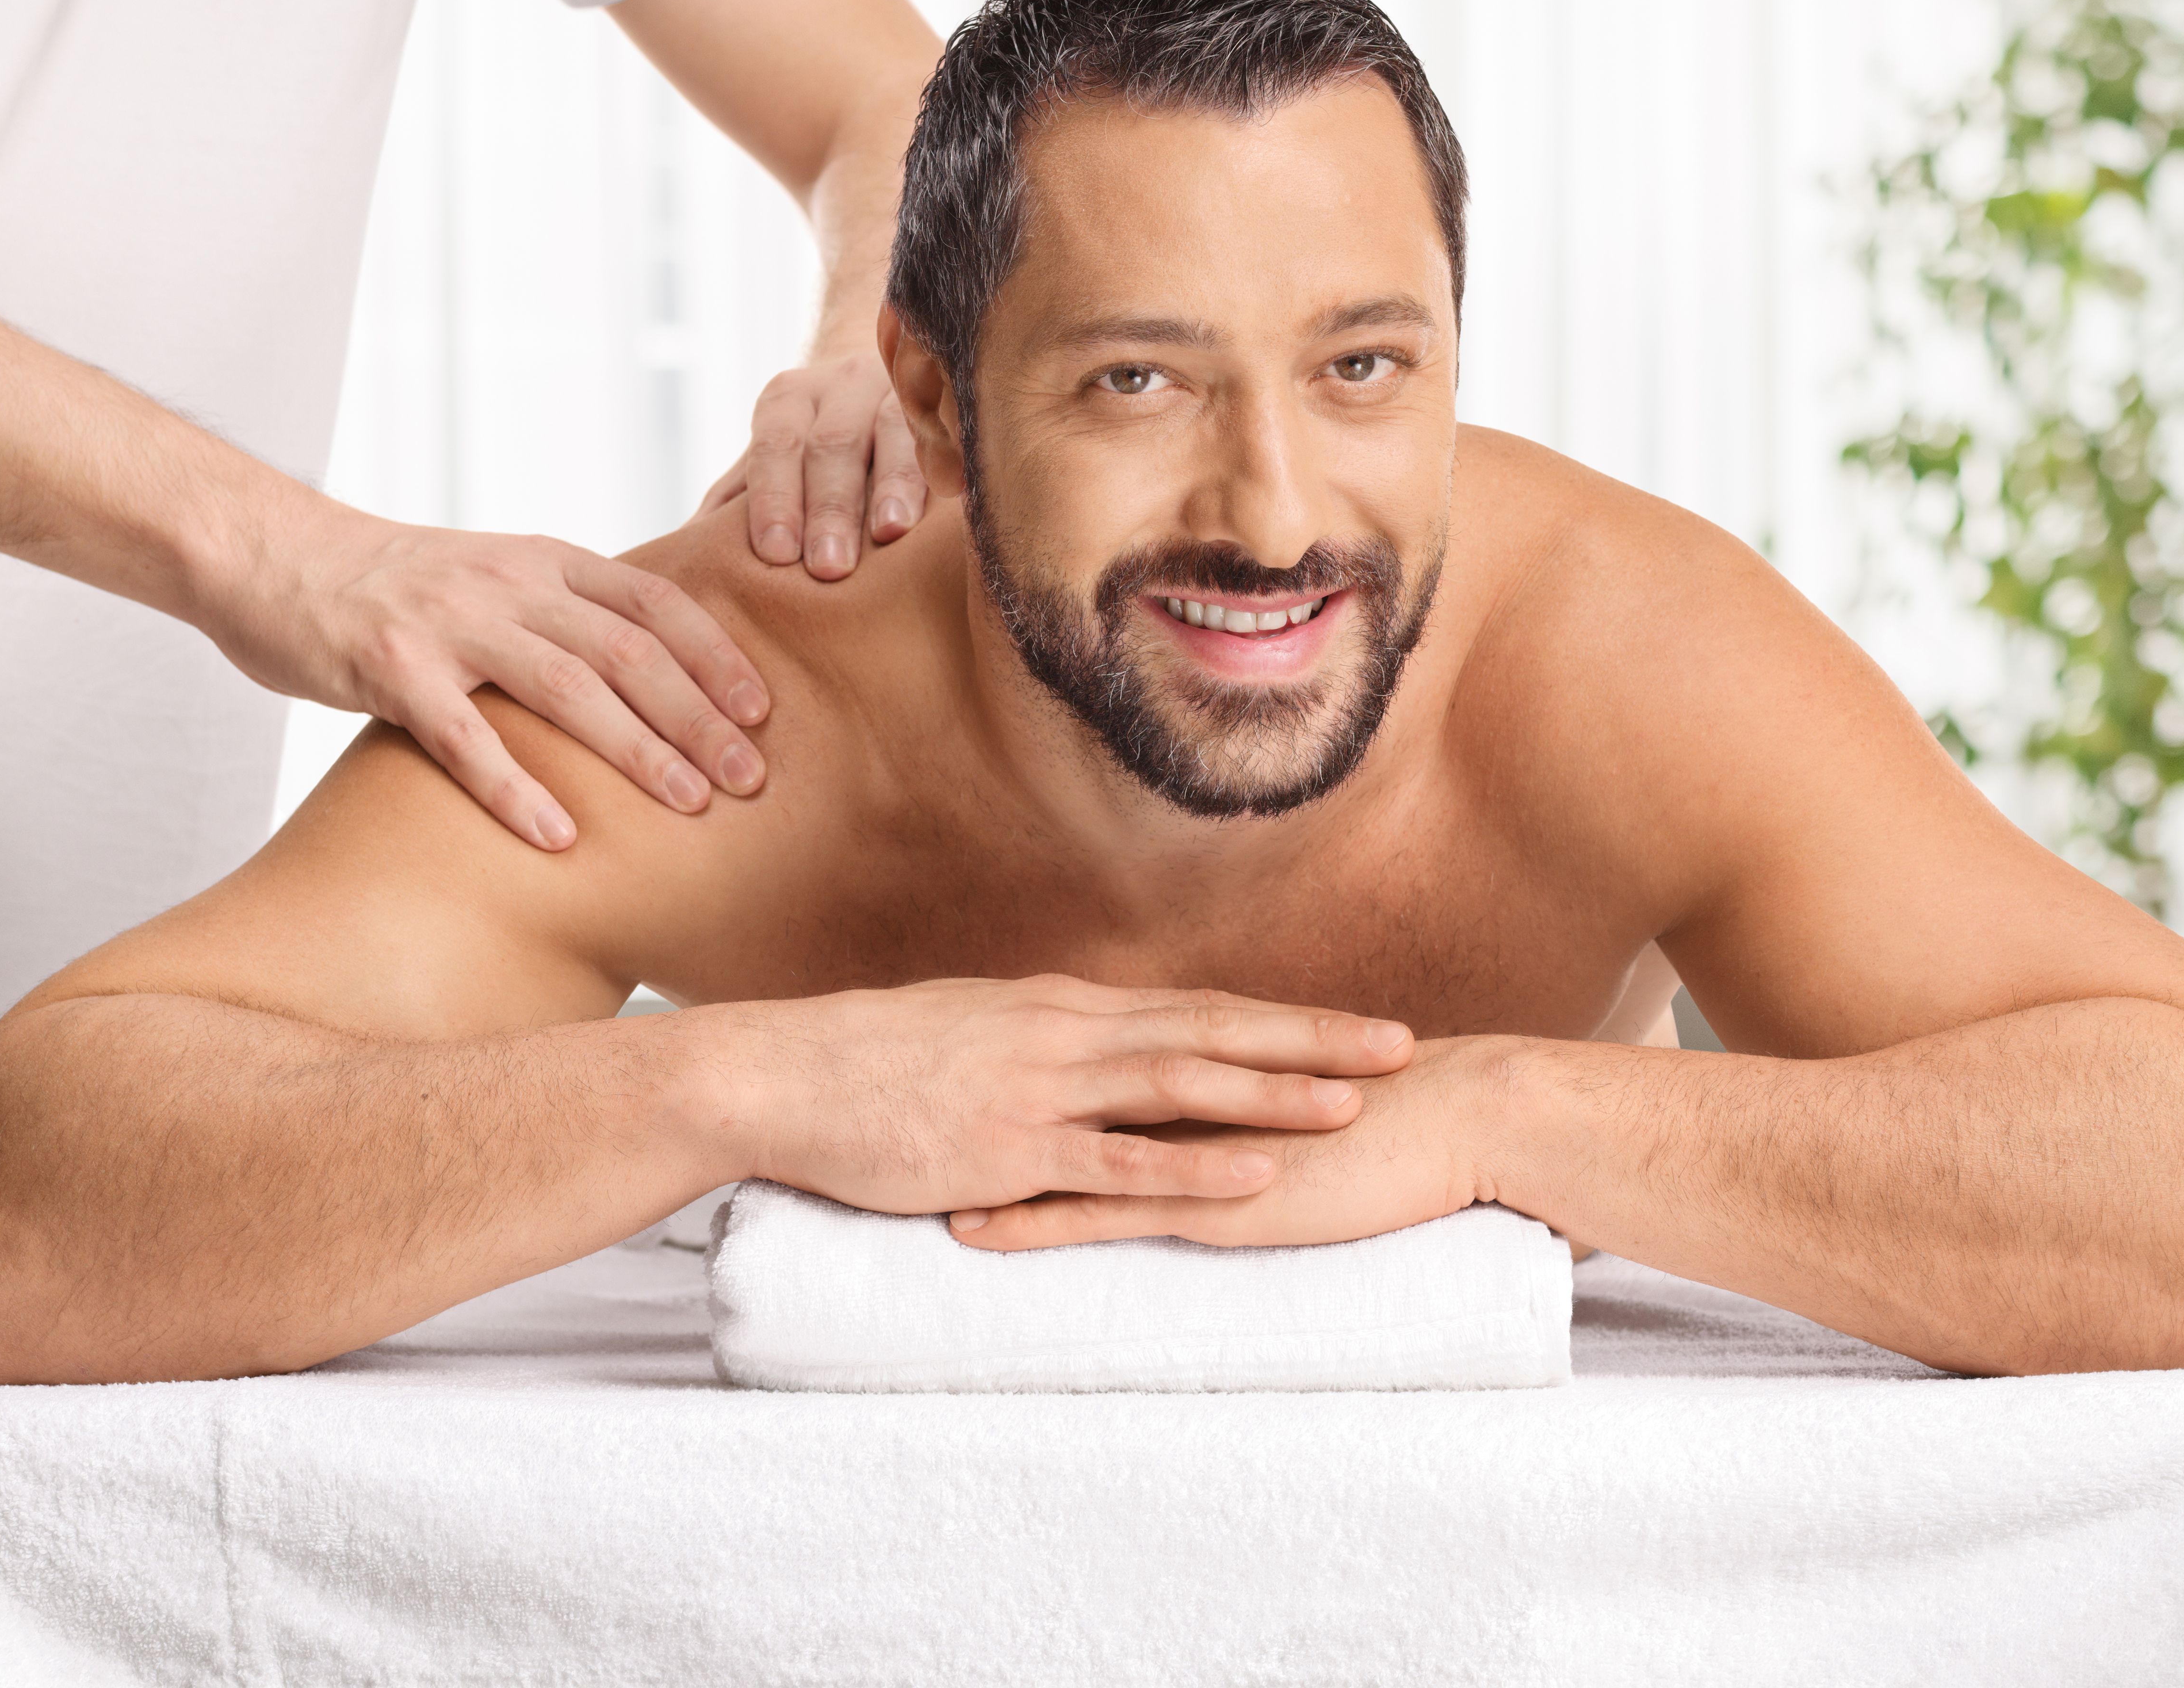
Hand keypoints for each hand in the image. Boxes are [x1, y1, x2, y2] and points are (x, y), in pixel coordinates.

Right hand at [198, 496, 771, 848]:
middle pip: (629, 652)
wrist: (273, 554)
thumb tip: (649, 680)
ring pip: (566, 690)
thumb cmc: (397, 585)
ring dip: (635, 751)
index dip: (716, 658)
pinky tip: (558, 838)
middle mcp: (509, 585)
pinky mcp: (390, 668)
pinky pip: (464, 737)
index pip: (655, 603)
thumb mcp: (495, 577)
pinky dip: (515, 789)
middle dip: (699, 718)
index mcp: (544, 562)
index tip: (763, 713)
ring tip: (688, 806)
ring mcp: (449, 625)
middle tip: (750, 779)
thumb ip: (564, 615)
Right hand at [689, 977, 1417, 1216]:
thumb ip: (1040, 1045)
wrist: (783, 1075)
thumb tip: (1088, 1056)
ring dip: (1273, 1092)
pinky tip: (1253, 1174)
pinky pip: (1117, 1162)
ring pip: (1182, 1086)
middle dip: (1311, 1037)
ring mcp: (1041, 1090)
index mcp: (1062, 1010)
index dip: (1282, 1018)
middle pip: (1213, 1030)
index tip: (1357, 1024)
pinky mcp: (1010, 1150)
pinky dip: (1191, 1168)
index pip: (1195, 1009)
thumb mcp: (972, 1034)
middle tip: (1401, 1042)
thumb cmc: (869, 1062)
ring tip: (1355, 1100)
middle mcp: (1067, 1035)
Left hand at [698, 352, 927, 578]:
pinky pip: (950, 433)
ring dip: (892, 486)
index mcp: (788, 399)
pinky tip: (952, 497)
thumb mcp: (770, 461)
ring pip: (894, 434)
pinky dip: (948, 464)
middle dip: (831, 508)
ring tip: (890, 534)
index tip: (777, 553)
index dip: (776, 499)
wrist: (881, 380)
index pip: (776, 447)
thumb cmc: (813, 446)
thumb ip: (736, 500)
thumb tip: (684, 558)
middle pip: (833, 445)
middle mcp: (842, 385)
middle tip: (828, 567)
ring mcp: (899, 391)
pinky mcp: (948, 404)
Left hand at [949, 1036, 1517, 1250]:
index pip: (1093, 1052)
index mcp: (1202, 1064)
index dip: (1018, 1055)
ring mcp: (1189, 1144)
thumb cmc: (1404, 1111)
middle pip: (1053, 1085)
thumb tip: (1226, 1096)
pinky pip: (1102, 1212)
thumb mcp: (1307, 1094)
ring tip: (897, 1169)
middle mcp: (1180, 1092)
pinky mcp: (1210, 1198)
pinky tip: (974, 1233)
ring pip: (1057, 1147)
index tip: (950, 1056)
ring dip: (977, 1157)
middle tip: (890, 1095)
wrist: (1467, 1116)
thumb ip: (1257, 1094)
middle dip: (970, 1091)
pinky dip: (1032, 1220)